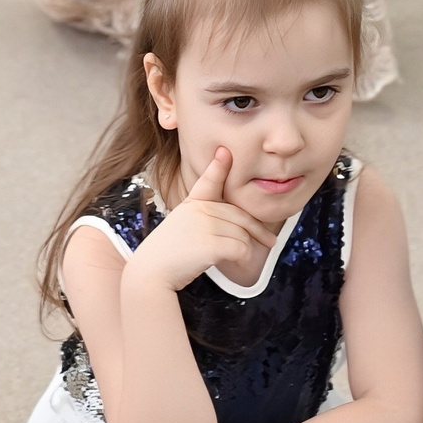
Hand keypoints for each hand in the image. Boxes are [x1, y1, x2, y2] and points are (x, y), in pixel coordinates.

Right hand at [128, 147, 277, 291]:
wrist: (152, 272)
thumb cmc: (169, 254)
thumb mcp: (184, 227)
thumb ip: (207, 220)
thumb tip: (242, 228)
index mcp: (192, 204)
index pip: (209, 181)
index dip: (218, 166)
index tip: (225, 151)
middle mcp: (199, 210)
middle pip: (240, 217)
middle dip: (258, 231)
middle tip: (270, 242)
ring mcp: (205, 225)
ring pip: (243, 234)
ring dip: (245, 249)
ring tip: (236, 258)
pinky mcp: (211, 243)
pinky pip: (241, 248)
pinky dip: (242, 258)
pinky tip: (234, 263)